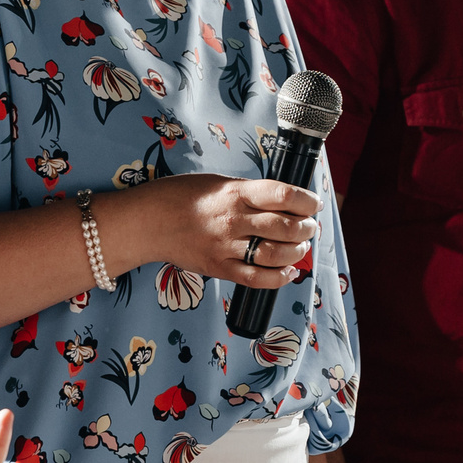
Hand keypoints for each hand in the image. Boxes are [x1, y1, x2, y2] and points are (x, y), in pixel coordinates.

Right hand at [122, 173, 319, 290]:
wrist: (149, 221)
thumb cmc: (183, 197)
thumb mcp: (220, 184)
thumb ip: (251, 193)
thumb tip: (284, 203)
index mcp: (236, 193)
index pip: (284, 195)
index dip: (307, 201)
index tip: (314, 204)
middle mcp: (234, 220)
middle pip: (286, 227)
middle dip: (306, 228)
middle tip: (309, 227)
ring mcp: (227, 246)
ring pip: (276, 254)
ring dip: (296, 253)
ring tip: (300, 248)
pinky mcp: (219, 268)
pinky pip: (257, 279)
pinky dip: (278, 278)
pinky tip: (287, 272)